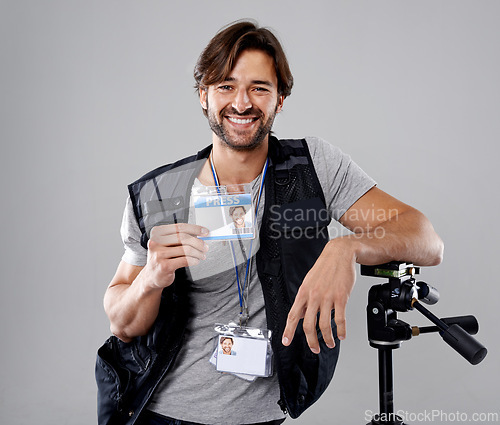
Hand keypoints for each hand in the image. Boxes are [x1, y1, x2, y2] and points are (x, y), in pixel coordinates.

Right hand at [143, 223, 208, 290]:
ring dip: (198, 252)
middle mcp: (156, 242)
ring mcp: (159, 255)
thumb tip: (199, 234)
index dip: (195, 229)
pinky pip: (185, 260)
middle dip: (198, 242)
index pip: (179, 227)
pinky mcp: (164, 266)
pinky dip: (194, 260)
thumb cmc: (162, 258)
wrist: (152, 276)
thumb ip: (180, 238)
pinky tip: (196, 261)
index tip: (205, 232)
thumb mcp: (167, 245)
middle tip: (205, 246)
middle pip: (183, 238)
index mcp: (157, 233)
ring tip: (202, 255)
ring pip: (186, 249)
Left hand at [281, 239, 355, 353]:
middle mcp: (314, 296)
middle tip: (315, 348)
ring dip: (327, 338)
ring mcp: (327, 297)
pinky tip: (341, 335)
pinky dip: (341, 330)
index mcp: (303, 293)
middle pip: (308, 325)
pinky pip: (340, 319)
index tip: (286, 341)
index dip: (288, 330)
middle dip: (311, 341)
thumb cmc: (324, 268)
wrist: (340, 254)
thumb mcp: (309, 281)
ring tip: (329, 343)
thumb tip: (299, 314)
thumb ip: (304, 299)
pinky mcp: (341, 298)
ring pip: (324, 325)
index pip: (293, 315)